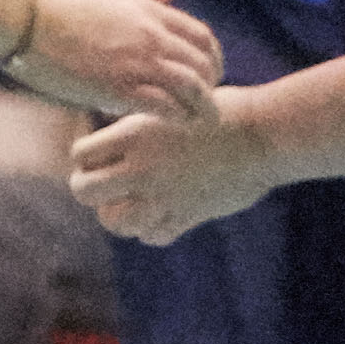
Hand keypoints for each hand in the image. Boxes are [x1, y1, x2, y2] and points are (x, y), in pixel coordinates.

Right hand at [6, 0, 221, 119]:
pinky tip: (168, 125)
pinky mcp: (117, 88)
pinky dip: (174, 118)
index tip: (207, 73)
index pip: (202, 37)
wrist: (20, 16)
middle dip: (212, 86)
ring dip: (202, 108)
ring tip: (201, 122)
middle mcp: (151, 36)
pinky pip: (164, 107)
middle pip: (203, 65)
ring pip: (192, 89)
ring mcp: (136, 62)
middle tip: (205, 102)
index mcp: (148, 10)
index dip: (212, 58)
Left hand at [69, 87, 274, 244]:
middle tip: (108, 184)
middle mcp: (142, 166)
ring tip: (132, 203)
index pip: (79, 154)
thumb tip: (115, 136)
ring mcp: (164, 194)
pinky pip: (153, 236)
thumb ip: (140, 128)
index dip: (86, 157)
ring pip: (114, 222)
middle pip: (84, 191)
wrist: (265, 133)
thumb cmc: (222, 112)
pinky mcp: (189, 214)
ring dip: (119, 215)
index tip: (102, 155)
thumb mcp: (171, 107)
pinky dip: (151, 230)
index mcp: (135, 133)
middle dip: (90, 190)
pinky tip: (162, 214)